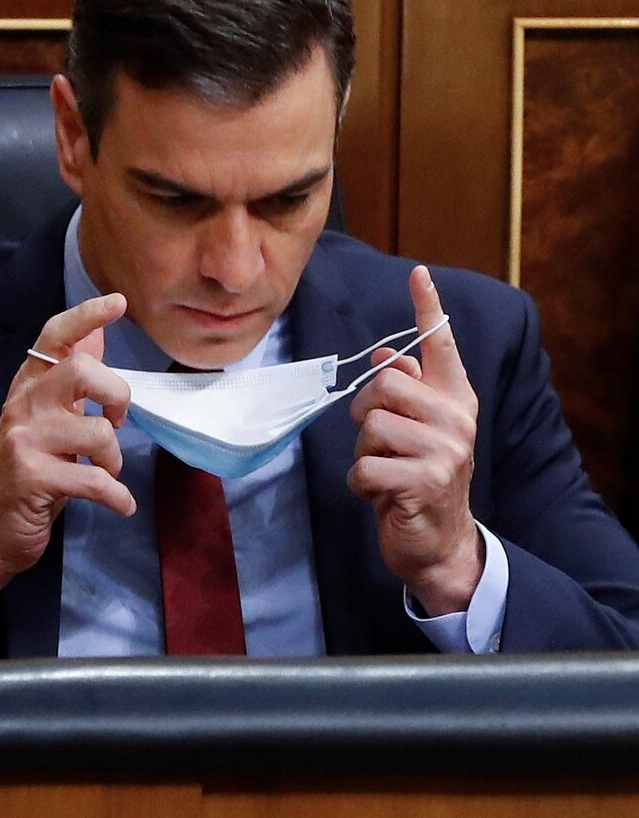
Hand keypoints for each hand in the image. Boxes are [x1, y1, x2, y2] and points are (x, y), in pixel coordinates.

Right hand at [0, 293, 131, 625]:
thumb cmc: (24, 479)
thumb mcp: (46, 425)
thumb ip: (70, 385)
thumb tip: (96, 338)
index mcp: (27, 388)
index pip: (54, 337)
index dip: (87, 315)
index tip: (118, 302)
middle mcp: (23, 405)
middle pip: (84, 371)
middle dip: (118, 398)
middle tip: (116, 424)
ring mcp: (25, 440)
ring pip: (98, 431)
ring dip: (114, 460)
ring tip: (104, 474)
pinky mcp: (33, 477)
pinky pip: (95, 480)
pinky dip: (117, 497)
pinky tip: (119, 504)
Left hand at [347, 266, 481, 615]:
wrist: (440, 543)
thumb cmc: (420, 480)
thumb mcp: (418, 434)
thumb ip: (408, 394)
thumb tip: (385, 354)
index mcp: (456, 400)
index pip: (441, 346)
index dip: (428, 308)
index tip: (418, 274)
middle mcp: (456, 419)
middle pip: (384, 385)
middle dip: (364, 414)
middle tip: (378, 442)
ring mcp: (445, 450)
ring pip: (370, 427)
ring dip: (363, 454)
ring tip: (385, 471)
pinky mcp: (425, 481)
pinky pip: (364, 466)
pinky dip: (360, 484)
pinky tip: (380, 495)